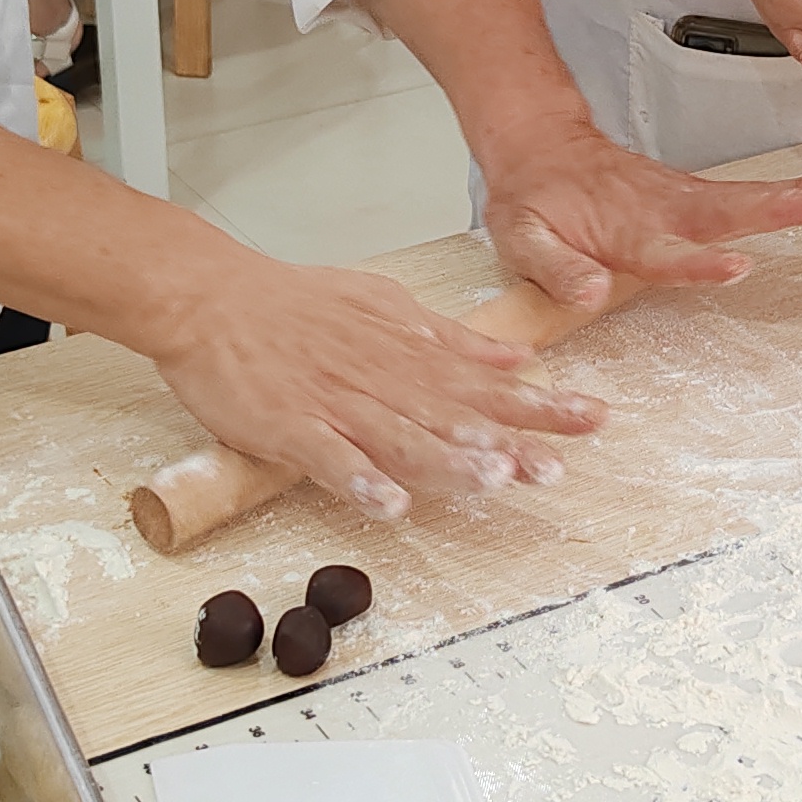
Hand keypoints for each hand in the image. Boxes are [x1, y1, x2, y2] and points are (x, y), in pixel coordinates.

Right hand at [137, 241, 609, 518]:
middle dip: (508, 442)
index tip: (592, 417)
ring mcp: (336, 404)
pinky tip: (389, 504)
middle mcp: (383, 379)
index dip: (539, 404)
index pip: (487, 383)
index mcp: (409, 353)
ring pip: (400, 436)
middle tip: (556, 467)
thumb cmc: (296, 303)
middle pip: (454, 415)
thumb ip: (453, 337)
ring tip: (491, 481)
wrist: (210, 297)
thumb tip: (519, 354)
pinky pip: (328, 458)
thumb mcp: (387, 303)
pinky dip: (359, 479)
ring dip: (447, 460)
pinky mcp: (289, 425)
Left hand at [477, 113, 801, 308]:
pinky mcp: (690, 193)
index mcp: (621, 230)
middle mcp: (659, 210)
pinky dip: (785, 192)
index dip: (699, 264)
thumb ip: (555, 268)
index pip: (665, 252)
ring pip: (743, 198)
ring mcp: (678, 198)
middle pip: (726, 211)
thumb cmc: (531, 199)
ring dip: (795, 194)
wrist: (539, 147)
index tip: (736, 265)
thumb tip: (589, 295)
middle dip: (778, 206)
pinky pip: (742, 194)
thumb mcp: (520, 237)